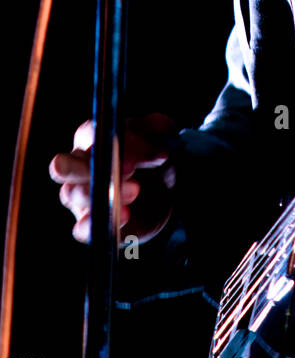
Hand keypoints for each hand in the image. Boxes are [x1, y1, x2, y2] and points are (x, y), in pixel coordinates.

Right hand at [49, 113, 177, 243]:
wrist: (168, 194)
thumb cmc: (156, 157)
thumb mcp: (163, 137)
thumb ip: (159, 128)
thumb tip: (154, 130)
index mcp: (93, 138)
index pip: (85, 134)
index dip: (107, 143)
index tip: (133, 154)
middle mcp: (79, 167)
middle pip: (63, 166)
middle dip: (87, 168)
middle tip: (126, 171)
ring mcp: (81, 197)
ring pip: (71, 194)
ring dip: (103, 193)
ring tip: (137, 190)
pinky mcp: (90, 224)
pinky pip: (80, 228)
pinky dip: (95, 224)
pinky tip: (123, 216)